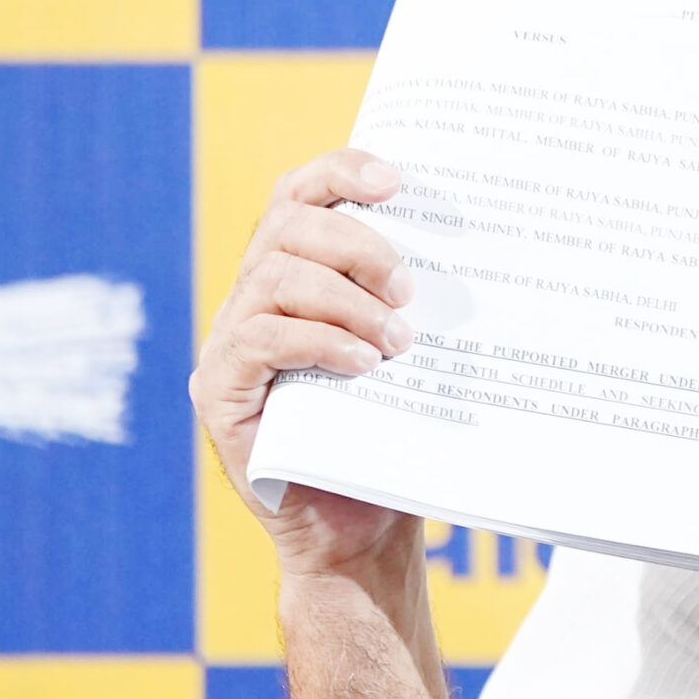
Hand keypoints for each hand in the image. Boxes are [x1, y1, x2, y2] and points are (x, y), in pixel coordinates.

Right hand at [192, 148, 424, 580]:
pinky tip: (365, 364)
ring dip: (346, 300)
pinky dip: (319, 342)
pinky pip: (258, 342)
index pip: (300, 195)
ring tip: (398, 339)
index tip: (397, 180)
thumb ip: (413, 295)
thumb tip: (477, 239)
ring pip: (274, 279)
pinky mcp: (221, 393)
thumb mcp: (410, 348)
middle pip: (286, 226)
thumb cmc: (394, 429)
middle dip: (356, 243)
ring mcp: (229, 344)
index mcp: (294, 272)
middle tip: (410, 287)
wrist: (364, 528)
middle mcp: (251, 298)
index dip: (341, 171)